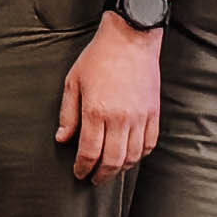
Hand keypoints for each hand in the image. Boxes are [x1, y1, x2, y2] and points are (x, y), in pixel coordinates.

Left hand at [56, 17, 164, 180]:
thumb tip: (62, 139)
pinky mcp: (154, 112)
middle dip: (101, 175)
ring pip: (132, 156)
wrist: (130, 38)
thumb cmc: (98, 57)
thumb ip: (67, 114)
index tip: (79, 172)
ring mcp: (140, 117)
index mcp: (96, 111)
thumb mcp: (73, 82)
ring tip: (111, 170)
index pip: (89, 152)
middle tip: (94, 179)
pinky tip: (131, 156)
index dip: (83, 168)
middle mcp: (120, 118)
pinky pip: (149, 143)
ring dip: (120, 169)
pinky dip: (140, 155)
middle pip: (112, 161)